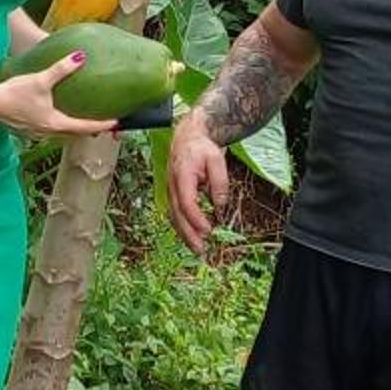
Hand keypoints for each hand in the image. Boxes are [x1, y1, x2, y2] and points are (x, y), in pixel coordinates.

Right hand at [0, 52, 116, 140]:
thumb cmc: (15, 92)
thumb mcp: (41, 79)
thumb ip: (61, 69)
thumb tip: (80, 57)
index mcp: (55, 123)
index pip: (85, 127)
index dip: (102, 125)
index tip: (116, 123)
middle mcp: (48, 133)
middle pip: (75, 135)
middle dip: (90, 130)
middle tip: (104, 124)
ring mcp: (37, 134)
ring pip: (62, 136)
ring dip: (75, 131)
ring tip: (85, 122)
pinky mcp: (28, 131)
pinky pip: (50, 132)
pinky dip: (60, 128)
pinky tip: (58, 118)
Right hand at [167, 109, 228, 255]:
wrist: (186, 139)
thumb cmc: (202, 149)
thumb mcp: (216, 159)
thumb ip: (219, 181)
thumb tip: (220, 204)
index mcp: (182, 174)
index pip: (187, 201)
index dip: (196, 218)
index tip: (208, 230)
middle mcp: (172, 185)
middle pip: (178, 214)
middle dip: (189, 234)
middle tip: (201, 250)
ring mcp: (170, 190)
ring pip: (174, 217)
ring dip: (185, 235)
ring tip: (198, 249)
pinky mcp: (172, 195)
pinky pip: (176, 214)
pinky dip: (183, 227)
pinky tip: (193, 238)